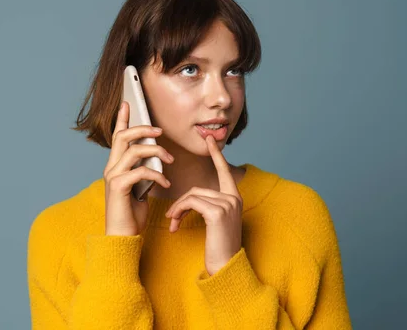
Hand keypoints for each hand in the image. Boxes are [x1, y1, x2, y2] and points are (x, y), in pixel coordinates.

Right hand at [103, 101, 173, 235]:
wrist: (123, 238)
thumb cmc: (132, 215)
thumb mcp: (141, 188)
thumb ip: (144, 171)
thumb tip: (158, 158)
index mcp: (116, 166)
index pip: (117, 136)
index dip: (122, 118)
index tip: (128, 103)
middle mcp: (111, 168)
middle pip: (123, 136)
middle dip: (143, 128)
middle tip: (160, 130)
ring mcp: (113, 177)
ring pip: (133, 150)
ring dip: (156, 151)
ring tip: (171, 161)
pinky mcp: (119, 187)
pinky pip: (140, 170)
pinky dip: (157, 174)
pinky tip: (166, 184)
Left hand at [165, 135, 242, 275]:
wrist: (225, 267)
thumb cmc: (218, 247)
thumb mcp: (214, 222)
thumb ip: (208, 205)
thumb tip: (191, 198)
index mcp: (234, 197)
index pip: (224, 171)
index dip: (216, 155)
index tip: (209, 139)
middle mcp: (234, 198)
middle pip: (198, 188)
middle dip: (181, 203)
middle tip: (172, 218)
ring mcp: (227, 203)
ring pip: (192, 195)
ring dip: (178, 209)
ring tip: (173, 223)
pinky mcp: (218, 212)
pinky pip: (191, 202)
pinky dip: (180, 212)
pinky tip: (175, 225)